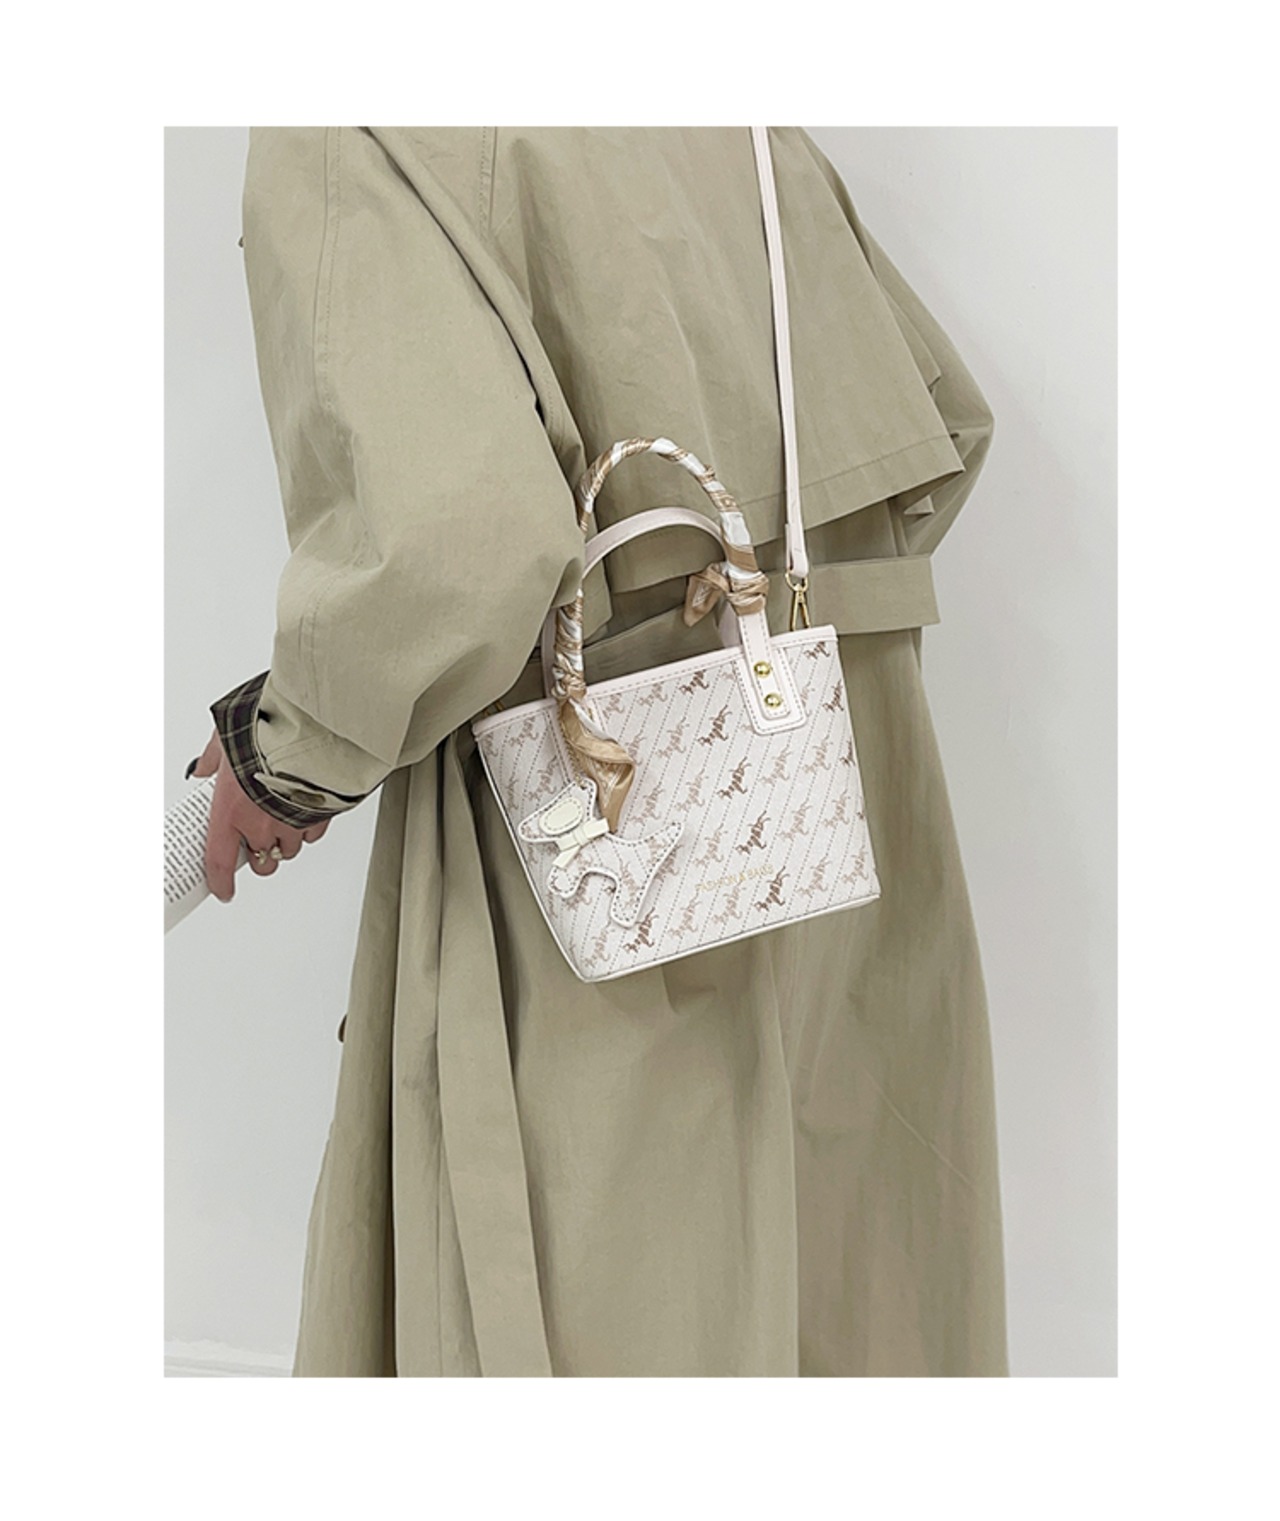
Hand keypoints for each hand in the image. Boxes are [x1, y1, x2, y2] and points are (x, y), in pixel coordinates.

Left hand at [190, 728, 329, 902]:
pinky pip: (312, 834)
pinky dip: (307, 828)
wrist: (311, 724)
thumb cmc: (264, 731)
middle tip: (255, 841)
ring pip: (288, 850)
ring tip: (281, 819)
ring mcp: (292, 822)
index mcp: (230, 809)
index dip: (220, 882)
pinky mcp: (320, 815)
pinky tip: (303, 809)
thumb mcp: (224, 737)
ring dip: (283, 841)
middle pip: (261, 862)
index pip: (219, 860)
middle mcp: (261, 823)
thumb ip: (213, 759)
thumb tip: (203, 770)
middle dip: (258, 857)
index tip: (222, 890)